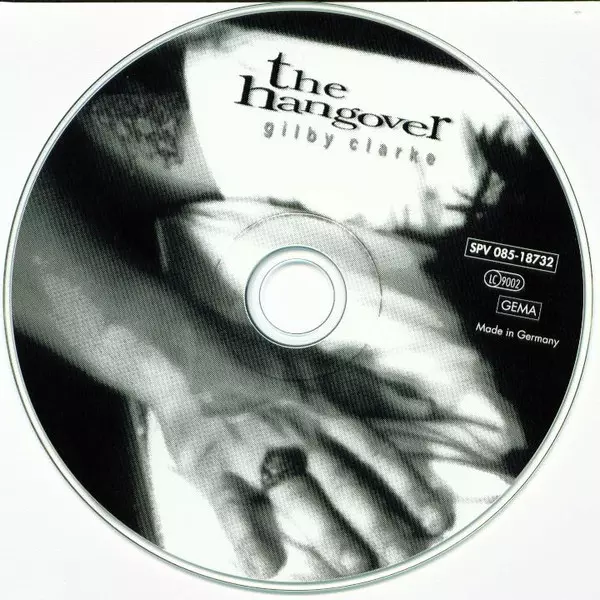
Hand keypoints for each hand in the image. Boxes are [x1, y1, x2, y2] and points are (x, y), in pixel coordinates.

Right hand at [11, 173, 452, 579]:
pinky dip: (246, 536)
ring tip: (358, 565)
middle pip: (343, 480)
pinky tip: (266, 566)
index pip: (374, 451)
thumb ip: (373, 390)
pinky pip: (232, 505)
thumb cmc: (260, 363)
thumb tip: (425, 404)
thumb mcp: (321, 367)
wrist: (194, 356)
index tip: (436, 516)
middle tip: (407, 552)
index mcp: (322, 412)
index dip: (408, 484)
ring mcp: (254, 452)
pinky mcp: (214, 468)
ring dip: (328, 530)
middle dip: (377, 518)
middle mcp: (295, 434)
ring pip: (297, 495)